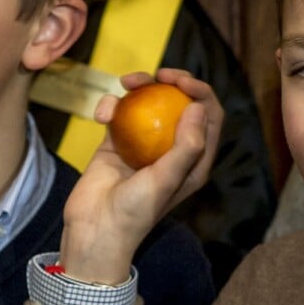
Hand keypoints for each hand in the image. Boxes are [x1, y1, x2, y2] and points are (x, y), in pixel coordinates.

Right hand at [58, 68, 223, 284]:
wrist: (94, 229)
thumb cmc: (136, 211)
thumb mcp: (167, 180)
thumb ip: (187, 145)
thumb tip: (199, 106)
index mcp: (194, 159)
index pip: (209, 116)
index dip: (201, 92)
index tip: (181, 82)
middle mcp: (172, 148)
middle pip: (180, 102)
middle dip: (172, 82)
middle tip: (158, 75)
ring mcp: (143, 143)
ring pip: (148, 102)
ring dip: (139, 87)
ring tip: (126, 82)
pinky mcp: (116, 142)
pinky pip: (118, 114)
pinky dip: (110, 107)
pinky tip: (102, 114)